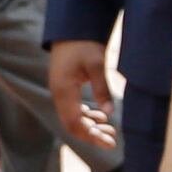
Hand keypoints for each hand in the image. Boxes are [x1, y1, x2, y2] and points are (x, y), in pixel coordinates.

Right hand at [47, 38, 117, 153]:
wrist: (71, 29)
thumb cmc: (84, 44)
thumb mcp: (96, 64)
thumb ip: (102, 88)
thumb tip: (109, 112)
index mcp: (63, 91)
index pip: (74, 122)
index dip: (91, 135)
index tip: (109, 141)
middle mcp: (59, 95)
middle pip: (72, 124)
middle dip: (92, 135)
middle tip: (112, 141)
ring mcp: (60, 92)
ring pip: (72, 118)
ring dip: (90, 126)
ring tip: (110, 130)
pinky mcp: (65, 88)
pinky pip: (73, 109)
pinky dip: (86, 116)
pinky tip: (101, 116)